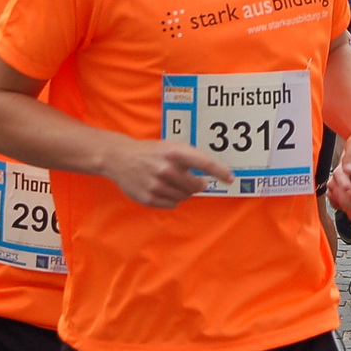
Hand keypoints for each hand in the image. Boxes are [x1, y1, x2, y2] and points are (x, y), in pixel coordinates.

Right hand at [101, 137, 233, 207]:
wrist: (120, 158)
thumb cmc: (151, 151)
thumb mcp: (170, 146)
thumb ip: (189, 158)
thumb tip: (211, 174)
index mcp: (174, 152)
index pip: (204, 163)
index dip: (220, 172)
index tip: (230, 179)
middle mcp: (166, 168)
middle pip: (196, 186)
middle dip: (198, 184)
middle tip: (193, 180)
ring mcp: (157, 185)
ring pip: (185, 197)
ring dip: (184, 191)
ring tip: (172, 182)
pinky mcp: (149, 197)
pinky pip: (172, 204)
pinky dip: (172, 199)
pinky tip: (163, 189)